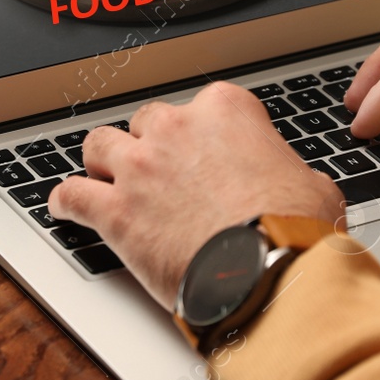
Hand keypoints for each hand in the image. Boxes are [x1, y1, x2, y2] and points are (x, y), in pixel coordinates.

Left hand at [49, 82, 343, 308]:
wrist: (266, 272)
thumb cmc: (295, 230)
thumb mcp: (315, 187)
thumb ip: (292, 173)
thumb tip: (297, 185)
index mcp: (226, 112)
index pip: (205, 107)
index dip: (204, 135)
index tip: (205, 153)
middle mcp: (176, 130)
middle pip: (148, 122)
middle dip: (152, 145)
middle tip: (161, 171)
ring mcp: (140, 169)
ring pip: (99, 145)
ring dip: (102, 161)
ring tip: (104, 175)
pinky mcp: (115, 213)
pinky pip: (71, 195)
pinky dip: (65, 201)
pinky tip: (64, 206)